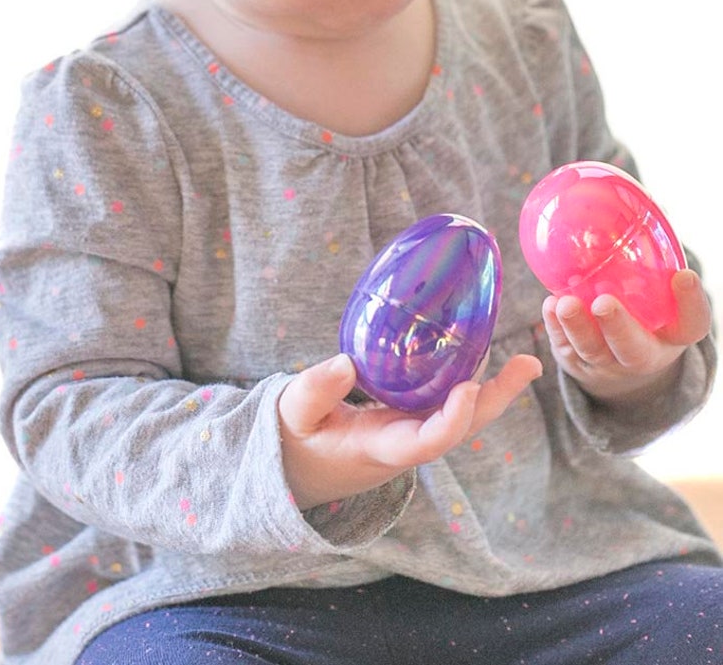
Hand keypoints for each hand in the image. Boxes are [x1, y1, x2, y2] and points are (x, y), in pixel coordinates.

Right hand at [278, 351, 541, 510]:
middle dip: (497, 400)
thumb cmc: (296, 438)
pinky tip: (482, 354)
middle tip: (528, 365)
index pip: (428, 443)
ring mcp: (411, 432)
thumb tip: (345, 362)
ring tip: (525, 360)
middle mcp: (406, 444)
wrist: (296, 467)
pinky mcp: (408, 418)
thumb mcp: (293, 413)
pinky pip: (447, 404)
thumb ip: (315, 391)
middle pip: (463, 429)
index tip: (468, 386)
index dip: (453, 419)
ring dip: (494, 391)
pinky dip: (469, 383)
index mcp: (381, 448)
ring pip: (462, 417)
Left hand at [542, 268, 711, 405]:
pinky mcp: (577, 361)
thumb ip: (648, 253)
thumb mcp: (654, 288)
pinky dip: (555, 327)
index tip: (685, 275)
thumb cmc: (640, 304)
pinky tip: (550, 305)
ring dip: (577, 327)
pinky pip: (565, 347)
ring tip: (564, 303)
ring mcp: (608, 362)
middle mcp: (644, 353)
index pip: (692, 323)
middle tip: (603, 303)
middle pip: (634, 349)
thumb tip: (628, 192)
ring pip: (593, 351)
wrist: (615, 353)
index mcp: (672, 333)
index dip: (691, 303)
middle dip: (618, 327)